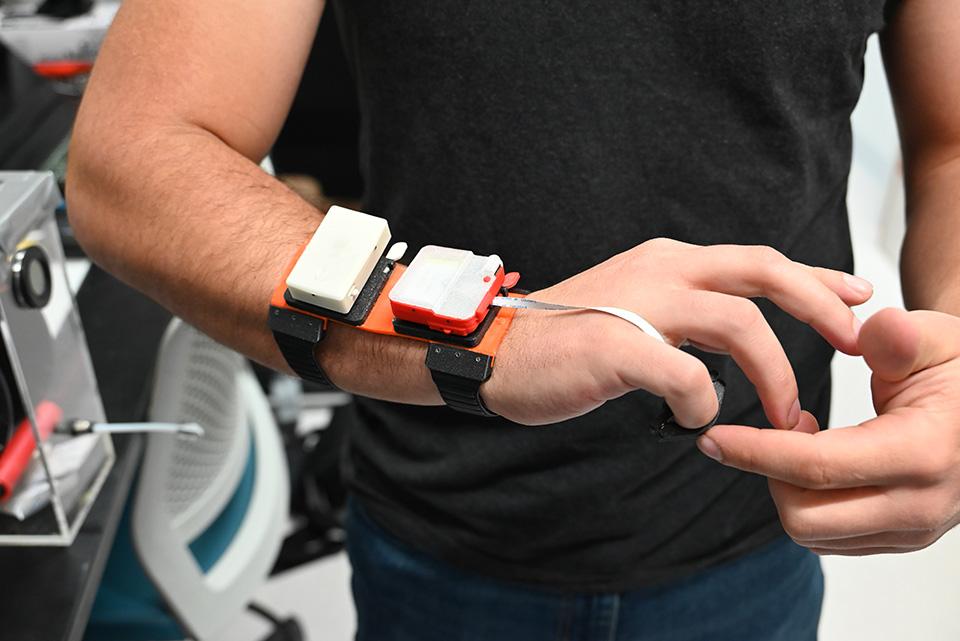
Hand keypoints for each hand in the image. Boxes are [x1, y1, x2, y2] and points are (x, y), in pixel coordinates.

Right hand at [481, 238, 870, 426]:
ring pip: (739, 325)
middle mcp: (660, 270)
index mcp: (667, 261)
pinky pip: (687, 378)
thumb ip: (685, 316)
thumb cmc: (565, 340)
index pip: (756, 260)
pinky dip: (702, 405)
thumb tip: (738, 350)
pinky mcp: (617, 347)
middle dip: (818, 304)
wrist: (495, 350)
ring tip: (787, 417)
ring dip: (774, 373)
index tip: (854, 297)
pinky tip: (690, 422)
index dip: (813, 277)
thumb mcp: (635, 307)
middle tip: (852, 340)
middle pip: (762, 271)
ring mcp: (638, 305)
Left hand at [699, 307, 959, 554]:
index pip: (816, 466)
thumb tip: (875, 330)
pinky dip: (809, 500)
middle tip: (766, 426)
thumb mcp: (935, 339)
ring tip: (800, 435)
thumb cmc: (959, 370)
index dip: (756, 451)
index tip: (713, 437)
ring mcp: (912, 530)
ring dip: (787, 488)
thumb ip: (899, 337)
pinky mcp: (901, 538)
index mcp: (923, 453)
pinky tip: (817, 458)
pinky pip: (832, 537)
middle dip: (767, 474)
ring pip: (813, 534)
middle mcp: (918, 505)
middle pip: (804, 516)